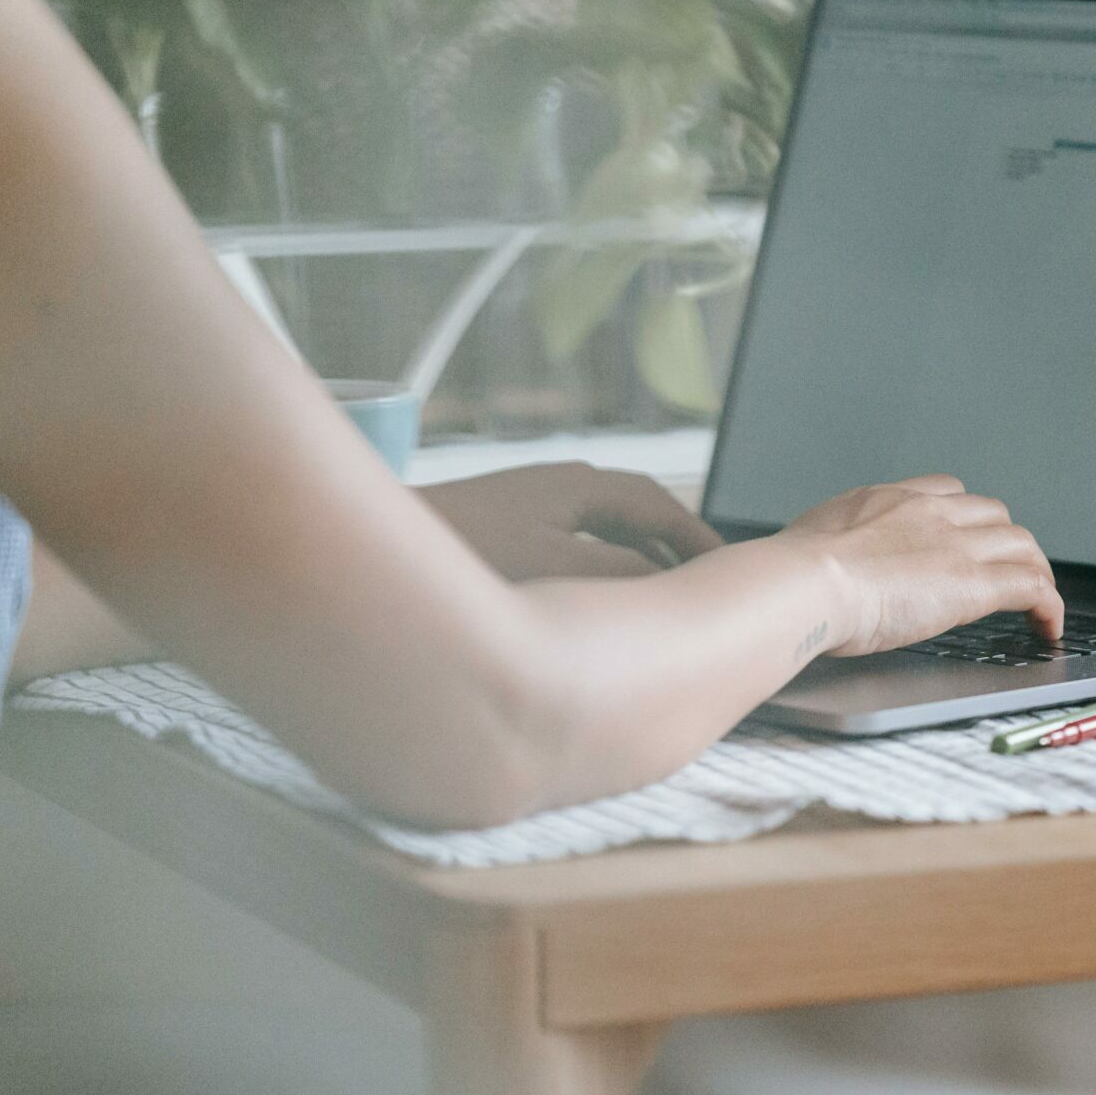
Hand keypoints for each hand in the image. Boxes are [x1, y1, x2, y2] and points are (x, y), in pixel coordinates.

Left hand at [419, 463, 722, 581]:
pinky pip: (579, 547)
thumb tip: (665, 578)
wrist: (363, 551)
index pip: (661, 510)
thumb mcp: (551, 566)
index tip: (732, 575)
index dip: (699, 543)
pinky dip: (603, 572)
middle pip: (640, 516)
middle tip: (705, 593)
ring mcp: (533, 507)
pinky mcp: (507, 531)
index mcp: (580, 486)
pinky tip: (595, 608)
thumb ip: (618, 571)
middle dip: (676, 551)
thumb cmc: (457, 554)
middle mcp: (561, 487)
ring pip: (608, 533)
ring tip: (659, 605)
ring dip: (639, 563)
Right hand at [774, 475, 1063, 654]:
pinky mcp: (974, 583)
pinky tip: (1048, 626)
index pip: (947, 490)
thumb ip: (826, 550)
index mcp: (888, 501)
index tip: (965, 539)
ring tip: (1037, 602)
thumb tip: (811, 567)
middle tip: (1007, 573)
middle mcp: (929, 513)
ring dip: (1033, 571)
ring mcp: (955, 545)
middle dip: (1004, 542)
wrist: (805, 583)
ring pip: (1021, 545)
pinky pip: (1032, 586)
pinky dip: (1048, 604)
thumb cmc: (791, 574)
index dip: (965, 517)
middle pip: (992, 514)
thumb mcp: (808, 544)